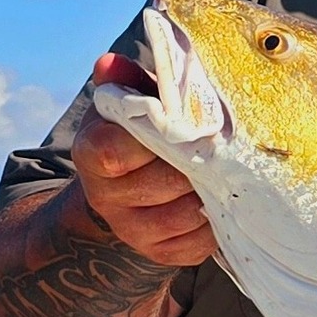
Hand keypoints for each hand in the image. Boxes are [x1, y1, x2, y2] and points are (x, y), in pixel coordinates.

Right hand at [71, 54, 215, 268]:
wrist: (125, 191)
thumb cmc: (133, 134)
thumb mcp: (125, 104)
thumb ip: (125, 83)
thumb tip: (109, 63)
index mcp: (92, 153)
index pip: (117, 150)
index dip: (154, 137)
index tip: (182, 124)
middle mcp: (105, 197)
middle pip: (164, 181)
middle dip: (196, 162)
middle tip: (220, 145)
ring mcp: (133, 231)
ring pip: (186, 212)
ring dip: (211, 191)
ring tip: (225, 171)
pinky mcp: (162, 253)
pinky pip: (200, 241)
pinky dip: (218, 220)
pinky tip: (221, 200)